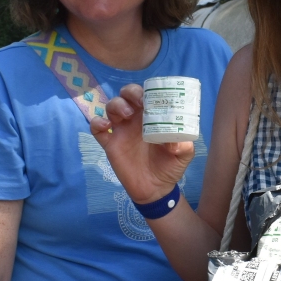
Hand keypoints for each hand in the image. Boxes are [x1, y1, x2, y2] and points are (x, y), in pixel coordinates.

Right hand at [91, 84, 195, 204]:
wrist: (155, 189)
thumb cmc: (170, 167)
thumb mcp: (184, 155)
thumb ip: (184, 146)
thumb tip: (174, 141)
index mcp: (152, 117)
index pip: (146, 95)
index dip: (146, 91)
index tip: (150, 98)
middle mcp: (135, 120)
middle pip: (126, 95)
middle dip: (130, 92)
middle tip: (138, 102)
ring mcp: (121, 131)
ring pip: (111, 107)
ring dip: (116, 105)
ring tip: (126, 115)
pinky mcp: (110, 144)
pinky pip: (96, 129)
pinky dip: (96, 122)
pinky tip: (105, 126)